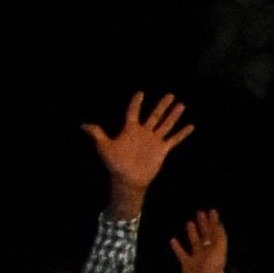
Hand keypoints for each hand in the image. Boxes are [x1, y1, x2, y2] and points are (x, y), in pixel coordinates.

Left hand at [84, 92, 193, 217]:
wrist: (128, 179)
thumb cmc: (115, 163)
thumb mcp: (104, 146)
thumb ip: (97, 134)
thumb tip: (83, 125)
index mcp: (130, 129)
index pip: (133, 112)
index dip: (136, 102)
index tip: (140, 93)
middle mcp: (144, 133)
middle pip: (155, 115)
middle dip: (162, 105)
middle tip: (170, 95)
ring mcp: (154, 141)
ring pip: (166, 124)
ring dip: (173, 115)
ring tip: (181, 105)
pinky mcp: (162, 149)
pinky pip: (174, 139)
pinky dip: (182, 133)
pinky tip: (190, 126)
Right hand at [170, 210, 228, 272]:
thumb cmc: (212, 267)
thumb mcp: (218, 250)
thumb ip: (218, 237)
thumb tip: (218, 224)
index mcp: (216, 248)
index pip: (215, 231)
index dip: (214, 221)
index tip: (212, 210)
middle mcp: (207, 251)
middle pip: (205, 235)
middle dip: (204, 224)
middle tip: (200, 212)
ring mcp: (197, 257)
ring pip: (194, 242)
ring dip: (192, 233)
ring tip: (189, 222)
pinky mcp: (187, 263)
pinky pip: (182, 253)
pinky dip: (177, 247)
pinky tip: (173, 239)